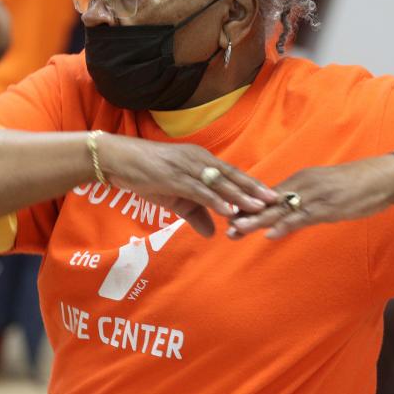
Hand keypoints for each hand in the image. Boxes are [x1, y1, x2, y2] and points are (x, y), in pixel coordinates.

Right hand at [99, 135, 278, 237]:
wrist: (118, 160)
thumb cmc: (147, 174)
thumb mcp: (175, 198)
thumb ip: (196, 215)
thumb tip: (213, 234)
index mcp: (202, 160)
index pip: (231, 173)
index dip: (251, 184)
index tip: (270, 195)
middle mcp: (199, 160)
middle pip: (232, 176)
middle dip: (254, 189)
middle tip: (276, 200)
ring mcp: (188, 167)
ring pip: (220, 183)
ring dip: (240, 195)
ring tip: (259, 207)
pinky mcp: (175, 177)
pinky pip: (199, 190)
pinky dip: (215, 200)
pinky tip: (227, 209)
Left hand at [230, 155, 393, 239]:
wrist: (384, 177)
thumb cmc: (357, 185)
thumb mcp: (326, 190)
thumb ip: (306, 201)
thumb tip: (288, 214)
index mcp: (302, 179)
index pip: (270, 194)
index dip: (250, 206)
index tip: (230, 215)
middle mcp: (304, 184)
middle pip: (269, 201)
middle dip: (247, 215)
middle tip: (226, 226)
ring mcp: (315, 195)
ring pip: (280, 209)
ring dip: (258, 221)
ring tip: (237, 230)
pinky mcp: (328, 206)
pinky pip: (303, 217)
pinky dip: (286, 225)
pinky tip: (272, 234)